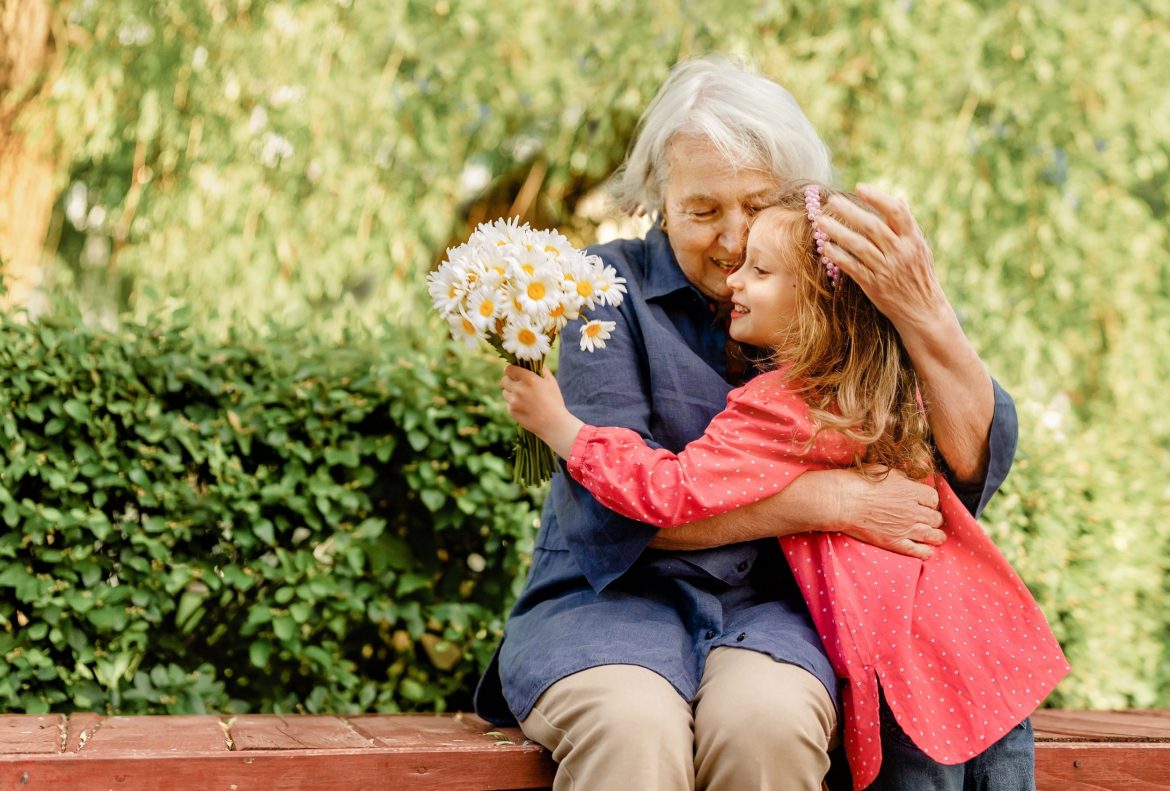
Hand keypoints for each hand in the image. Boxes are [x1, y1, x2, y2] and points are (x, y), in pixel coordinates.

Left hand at [500, 364, 583, 458]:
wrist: (553, 424)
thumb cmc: (554, 401)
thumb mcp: (551, 382)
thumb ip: (541, 369)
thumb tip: (534, 360)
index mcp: (529, 379)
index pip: (509, 369)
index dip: (511, 370)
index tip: (515, 373)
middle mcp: (519, 388)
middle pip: (504, 380)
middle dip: (510, 381)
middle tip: (518, 385)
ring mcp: (514, 401)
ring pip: (505, 392)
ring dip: (511, 393)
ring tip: (523, 398)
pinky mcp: (511, 411)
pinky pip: (507, 403)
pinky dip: (512, 403)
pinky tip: (524, 407)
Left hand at [816, 184, 948, 330]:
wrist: (923, 312)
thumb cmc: (920, 276)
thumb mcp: (921, 249)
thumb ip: (907, 226)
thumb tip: (899, 198)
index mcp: (913, 240)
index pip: (896, 213)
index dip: (877, 198)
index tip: (860, 188)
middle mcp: (900, 253)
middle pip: (872, 227)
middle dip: (850, 212)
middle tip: (832, 200)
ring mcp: (886, 269)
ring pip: (859, 246)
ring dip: (838, 232)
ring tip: (820, 221)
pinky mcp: (874, 286)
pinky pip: (853, 267)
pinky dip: (838, 256)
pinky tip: (826, 247)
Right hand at [829, 466, 945, 559]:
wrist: (843, 502)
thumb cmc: (860, 483)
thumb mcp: (885, 471)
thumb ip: (902, 477)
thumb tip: (911, 481)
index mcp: (911, 491)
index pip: (934, 498)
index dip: (931, 500)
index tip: (926, 502)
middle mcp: (912, 511)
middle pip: (936, 517)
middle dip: (934, 518)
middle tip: (929, 519)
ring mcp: (905, 528)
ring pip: (932, 535)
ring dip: (937, 536)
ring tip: (937, 537)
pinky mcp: (894, 542)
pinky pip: (917, 551)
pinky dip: (926, 552)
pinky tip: (927, 551)